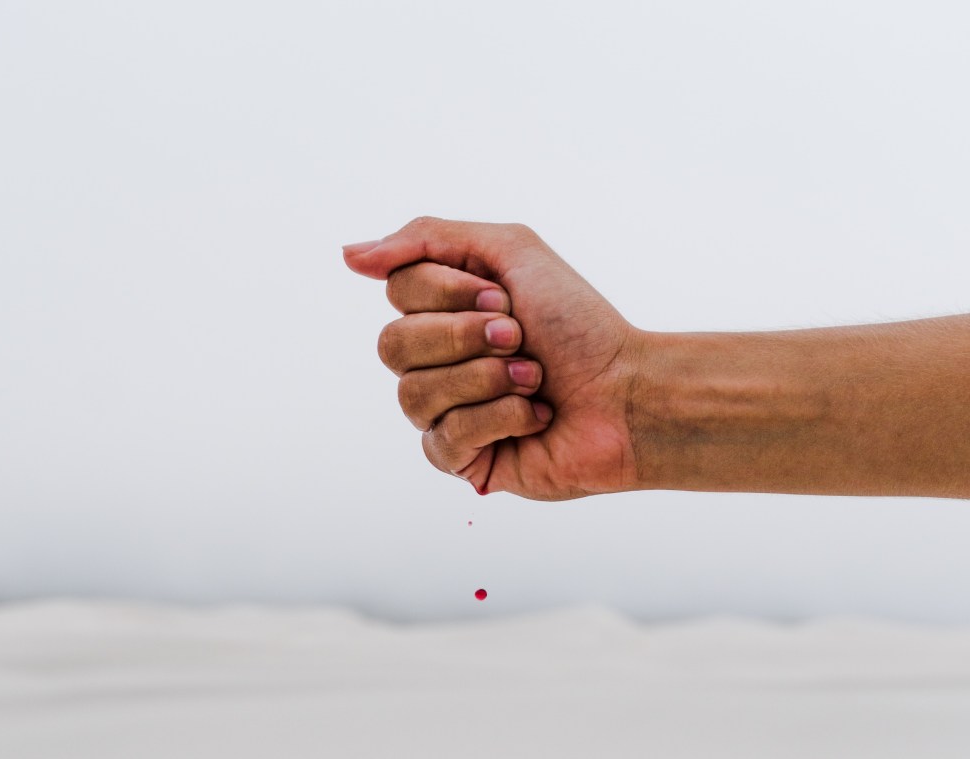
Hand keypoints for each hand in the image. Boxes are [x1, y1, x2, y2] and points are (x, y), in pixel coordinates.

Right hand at [344, 217, 646, 500]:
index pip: (398, 292)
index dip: (448, 293)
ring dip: (486, 379)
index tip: (505, 297)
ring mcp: (446, 412)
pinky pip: (442, 440)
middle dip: (464, 336)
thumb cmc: (579, 324)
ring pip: (411, 394)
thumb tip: (348, 254)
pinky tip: (535, 418)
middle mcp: (437, 361)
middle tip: (519, 337)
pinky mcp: (463, 460)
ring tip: (533, 379)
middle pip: (391, 344)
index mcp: (444, 310)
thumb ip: (427, 239)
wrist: (629, 392)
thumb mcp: (510, 251)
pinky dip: (499, 420)